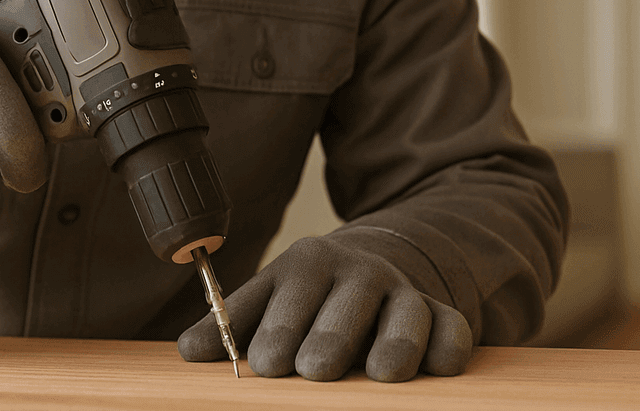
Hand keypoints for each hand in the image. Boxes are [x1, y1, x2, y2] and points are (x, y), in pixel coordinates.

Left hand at [178, 235, 471, 381]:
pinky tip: (438, 369)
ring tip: (381, 375)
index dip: (278, 330)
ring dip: (393, 344)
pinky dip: (447, 346)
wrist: (369, 268)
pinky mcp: (440, 313)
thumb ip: (230, 326)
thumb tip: (188, 354)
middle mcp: (357, 272)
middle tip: (313, 371)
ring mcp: (401, 291)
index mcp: (306, 264)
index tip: (265, 365)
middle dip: (329, 338)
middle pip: (345, 307)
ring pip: (404, 315)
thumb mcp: (266, 300)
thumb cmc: (305, 298)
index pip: (291, 296)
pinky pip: (451, 327)